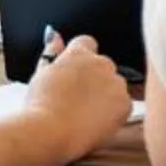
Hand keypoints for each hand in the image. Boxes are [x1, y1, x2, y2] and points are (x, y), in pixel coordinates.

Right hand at [25, 32, 132, 155]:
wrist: (50, 131)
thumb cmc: (40, 106)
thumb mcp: (41, 74)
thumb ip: (51, 52)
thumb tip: (55, 34)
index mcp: (79, 53)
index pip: (87, 43)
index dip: (80, 60)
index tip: (74, 76)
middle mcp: (101, 63)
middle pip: (103, 65)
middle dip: (94, 78)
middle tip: (77, 99)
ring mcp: (115, 82)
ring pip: (115, 85)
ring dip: (106, 94)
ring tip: (84, 113)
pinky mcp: (124, 103)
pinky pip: (123, 104)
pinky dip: (114, 112)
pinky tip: (95, 122)